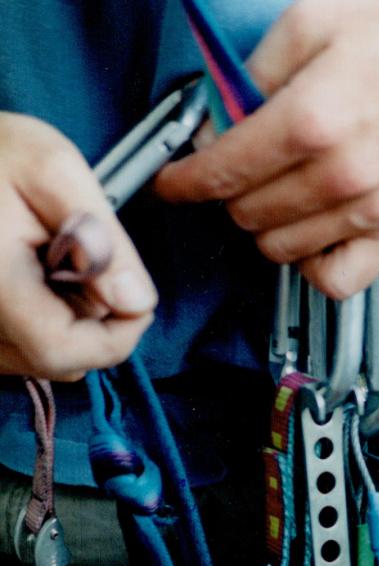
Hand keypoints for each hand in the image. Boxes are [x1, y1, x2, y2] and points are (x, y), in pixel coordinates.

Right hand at [0, 113, 157, 381]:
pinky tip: (39, 280)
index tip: (136, 299)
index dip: (115, 337)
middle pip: (58, 360)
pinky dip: (45, 323)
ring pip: (40, 360)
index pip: (62, 351)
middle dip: (96, 321)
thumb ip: (100, 236)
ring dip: (71, 322)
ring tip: (58, 263)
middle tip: (90, 261)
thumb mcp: (53, 170)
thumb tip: (136, 299)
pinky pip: (19, 352)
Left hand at [155, 0, 378, 297]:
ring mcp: (370, 209)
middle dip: (228, 193)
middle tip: (238, 169)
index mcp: (310, 119)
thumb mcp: (308, 25)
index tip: (171, 184)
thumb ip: (251, 79)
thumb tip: (216, 124)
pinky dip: (311, 266)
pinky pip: (336, 280)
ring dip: (265, 226)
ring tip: (277, 195)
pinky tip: (310, 236)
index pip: (220, 172)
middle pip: (246, 214)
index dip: (182, 182)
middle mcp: (338, 175)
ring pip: (280, 249)